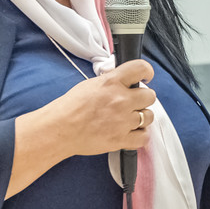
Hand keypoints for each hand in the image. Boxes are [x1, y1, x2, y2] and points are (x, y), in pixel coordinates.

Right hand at [21, 58, 157, 158]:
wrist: (59, 129)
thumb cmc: (69, 107)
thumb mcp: (90, 84)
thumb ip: (110, 81)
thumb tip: (122, 79)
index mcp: (112, 82)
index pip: (141, 68)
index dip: (147, 72)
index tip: (146, 77)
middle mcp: (121, 100)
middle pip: (150, 96)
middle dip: (143, 98)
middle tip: (134, 102)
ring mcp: (123, 121)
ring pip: (148, 116)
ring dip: (142, 117)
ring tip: (130, 119)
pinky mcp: (121, 139)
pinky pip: (143, 137)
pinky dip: (139, 135)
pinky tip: (130, 133)